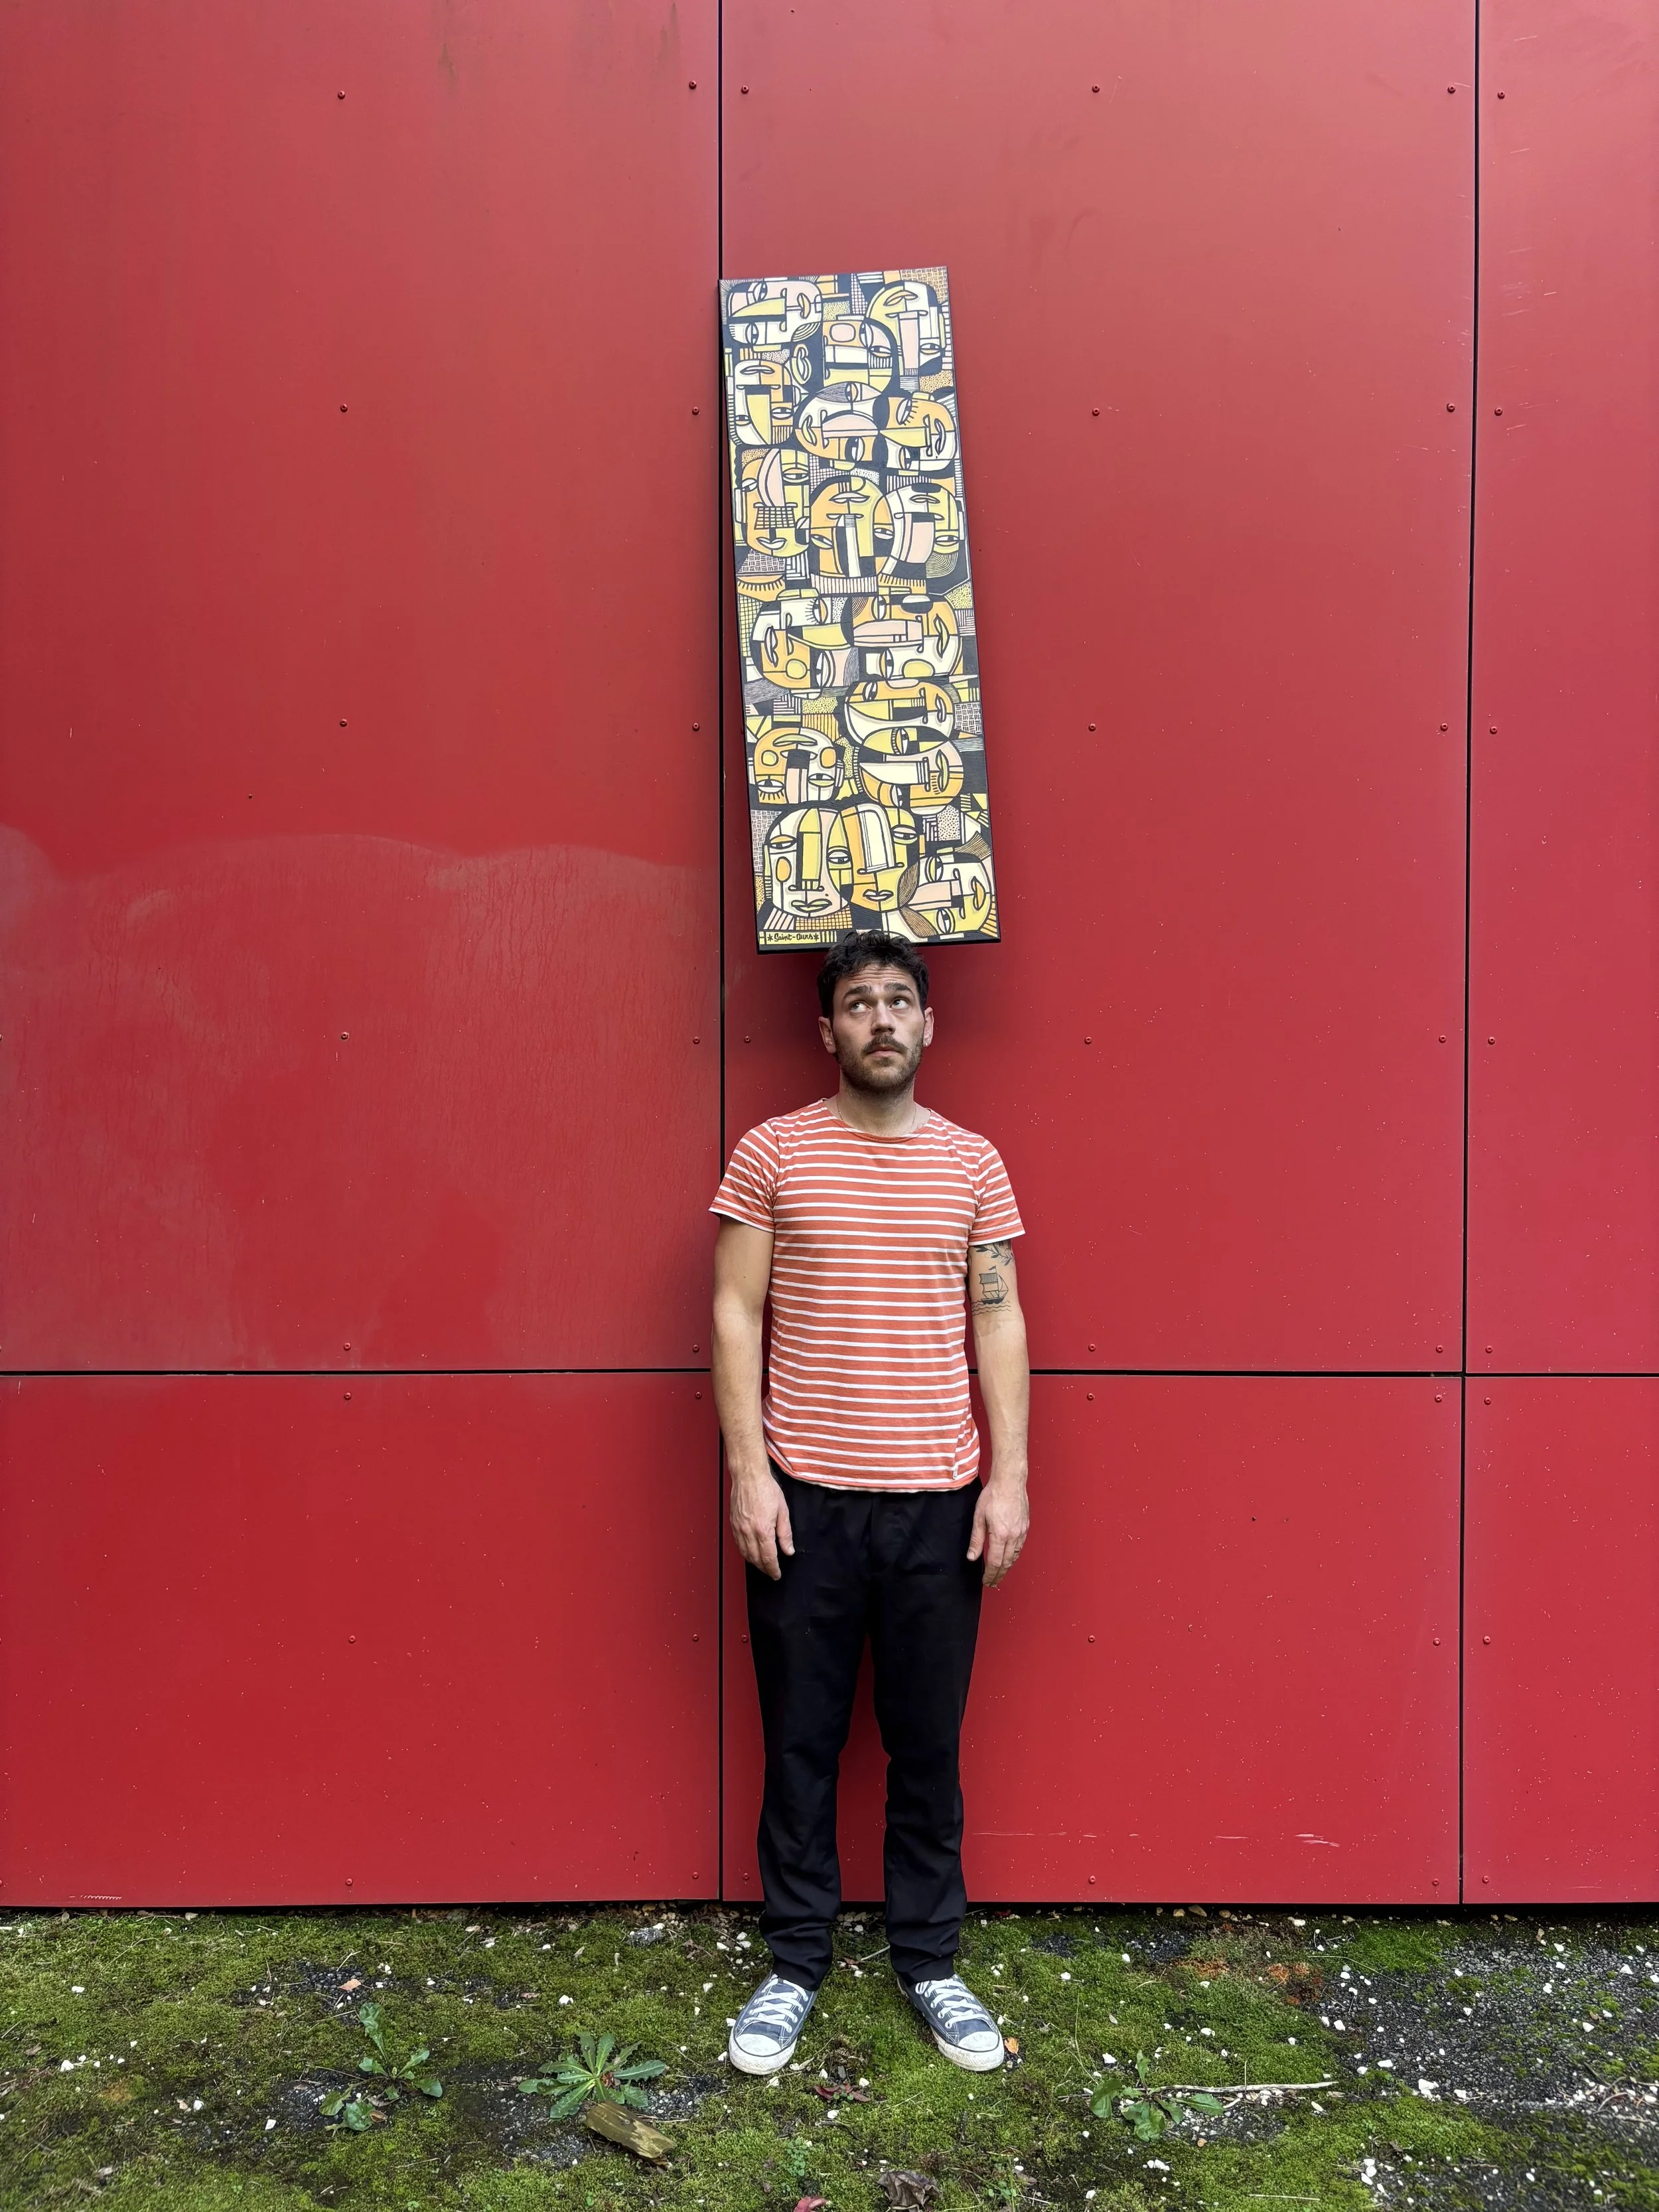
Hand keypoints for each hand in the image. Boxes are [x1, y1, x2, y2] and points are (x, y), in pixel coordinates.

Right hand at [729, 1469, 794, 1579]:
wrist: (748, 1476)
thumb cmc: (766, 1489)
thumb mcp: (782, 1510)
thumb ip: (785, 1533)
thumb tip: (788, 1550)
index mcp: (763, 1530)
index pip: (768, 1558)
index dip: (773, 1569)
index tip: (777, 1575)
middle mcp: (749, 1532)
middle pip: (755, 1559)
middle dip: (764, 1569)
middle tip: (771, 1572)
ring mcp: (739, 1529)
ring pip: (745, 1554)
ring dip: (754, 1563)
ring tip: (763, 1565)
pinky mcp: (733, 1524)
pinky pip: (738, 1544)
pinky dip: (745, 1553)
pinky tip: (751, 1552)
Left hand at [967, 1474, 1028, 1588]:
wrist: (1009, 1482)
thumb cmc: (993, 1496)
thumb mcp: (978, 1517)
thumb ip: (976, 1539)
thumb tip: (972, 1556)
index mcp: (1000, 1535)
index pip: (994, 1562)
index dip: (990, 1574)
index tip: (986, 1581)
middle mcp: (1013, 1536)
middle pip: (1006, 1563)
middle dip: (998, 1575)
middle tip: (992, 1582)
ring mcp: (1021, 1532)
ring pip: (1015, 1556)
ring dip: (1007, 1567)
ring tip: (1000, 1573)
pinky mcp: (1025, 1527)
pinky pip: (1020, 1547)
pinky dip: (1014, 1556)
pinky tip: (1009, 1558)